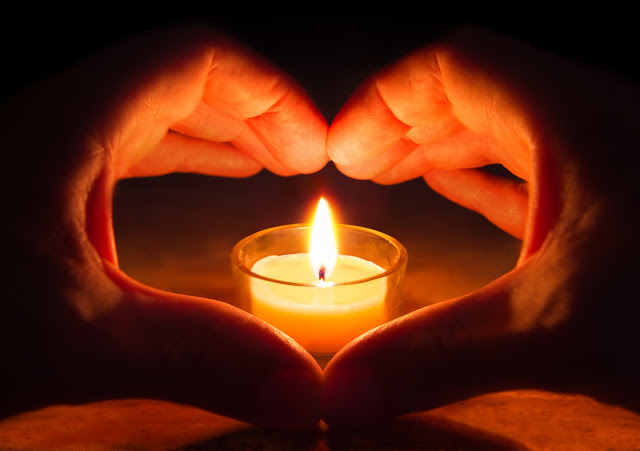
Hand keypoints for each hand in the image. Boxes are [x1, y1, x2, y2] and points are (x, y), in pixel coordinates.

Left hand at [0, 24, 326, 428]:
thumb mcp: (72, 342)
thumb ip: (195, 359)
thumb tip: (302, 394)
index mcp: (62, 124)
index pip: (190, 58)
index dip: (266, 92)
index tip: (311, 144)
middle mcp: (48, 120)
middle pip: (172, 78)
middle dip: (248, 112)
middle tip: (297, 156)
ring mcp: (34, 148)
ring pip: (143, 110)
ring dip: (212, 131)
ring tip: (262, 162)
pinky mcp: (26, 181)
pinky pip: (116, 145)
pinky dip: (170, 155)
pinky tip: (194, 178)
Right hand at [324, 26, 639, 425]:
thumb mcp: (561, 329)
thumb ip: (441, 356)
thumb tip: (342, 393)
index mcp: (576, 111)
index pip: (454, 64)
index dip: (387, 99)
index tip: (344, 146)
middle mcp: (598, 115)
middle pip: (478, 88)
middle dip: (409, 122)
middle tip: (363, 163)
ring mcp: (616, 155)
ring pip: (512, 125)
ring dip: (448, 145)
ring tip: (400, 171)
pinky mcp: (625, 198)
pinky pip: (543, 166)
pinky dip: (493, 177)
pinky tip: (465, 192)